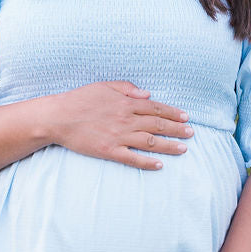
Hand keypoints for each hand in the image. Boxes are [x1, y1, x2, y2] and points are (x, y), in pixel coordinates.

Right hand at [47, 81, 192, 170]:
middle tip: (191, 133)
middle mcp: (126, 119)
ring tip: (183, 149)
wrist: (58, 117)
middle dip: (177, 129)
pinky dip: (147, 162)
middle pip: (157, 124)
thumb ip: (127, 89)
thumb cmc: (80, 99)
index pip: (155, 108)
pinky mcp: (109, 150)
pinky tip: (160, 165)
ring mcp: (118, 136)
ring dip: (169, 146)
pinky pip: (132, 158)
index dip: (173, 113)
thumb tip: (147, 94)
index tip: (186, 117)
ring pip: (150, 142)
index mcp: (126, 103)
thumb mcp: (104, 86)